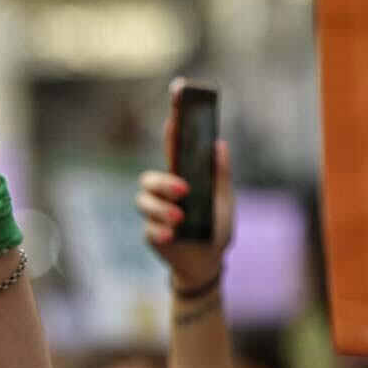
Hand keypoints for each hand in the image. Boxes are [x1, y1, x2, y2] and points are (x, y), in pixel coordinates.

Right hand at [136, 79, 233, 287]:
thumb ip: (219, 174)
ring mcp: (155, 214)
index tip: (174, 106)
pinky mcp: (152, 235)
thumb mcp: (223, 199)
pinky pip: (149, 229)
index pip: (172, 147)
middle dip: (163, 182)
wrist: (207, 261)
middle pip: (149, 178)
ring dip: (162, 209)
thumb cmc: (215, 227)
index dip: (172, 125)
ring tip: (181, 219)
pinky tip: (173, 236)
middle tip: (184, 190)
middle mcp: (164, 194)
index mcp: (182, 178)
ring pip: (144, 202)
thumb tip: (220, 144)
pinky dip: (162, 231)